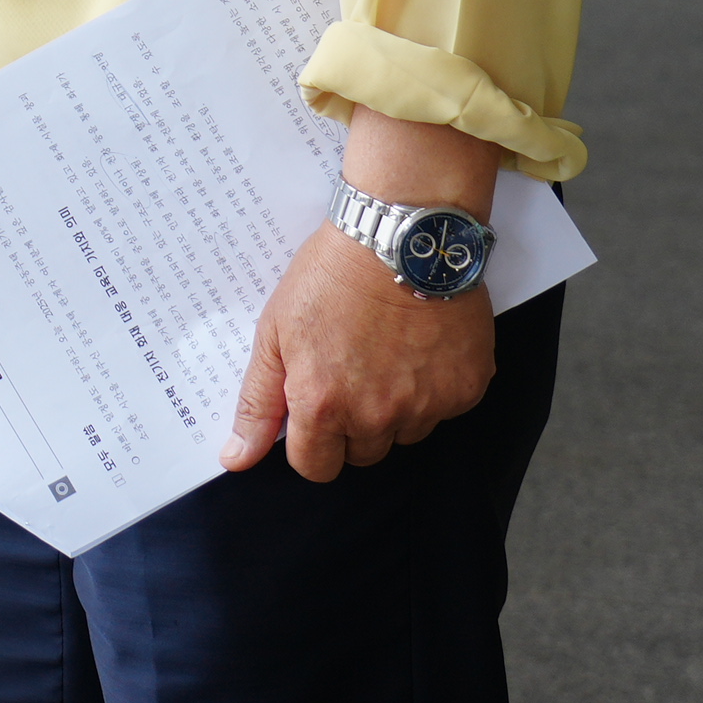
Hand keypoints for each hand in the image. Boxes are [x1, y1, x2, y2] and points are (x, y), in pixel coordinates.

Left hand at [220, 228, 497, 480]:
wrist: (399, 236)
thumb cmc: (331, 275)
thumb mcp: (275, 332)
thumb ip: (258, 402)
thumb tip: (235, 459)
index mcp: (324, 404)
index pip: (316, 467)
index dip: (310, 442)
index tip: (314, 411)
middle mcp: (378, 415)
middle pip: (362, 454)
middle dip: (351, 425)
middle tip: (350, 370)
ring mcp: (427, 404)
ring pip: (406, 433)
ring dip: (394, 409)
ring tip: (385, 353)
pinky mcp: (467, 388)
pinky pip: (445, 410)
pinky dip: (433, 388)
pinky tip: (419, 347)